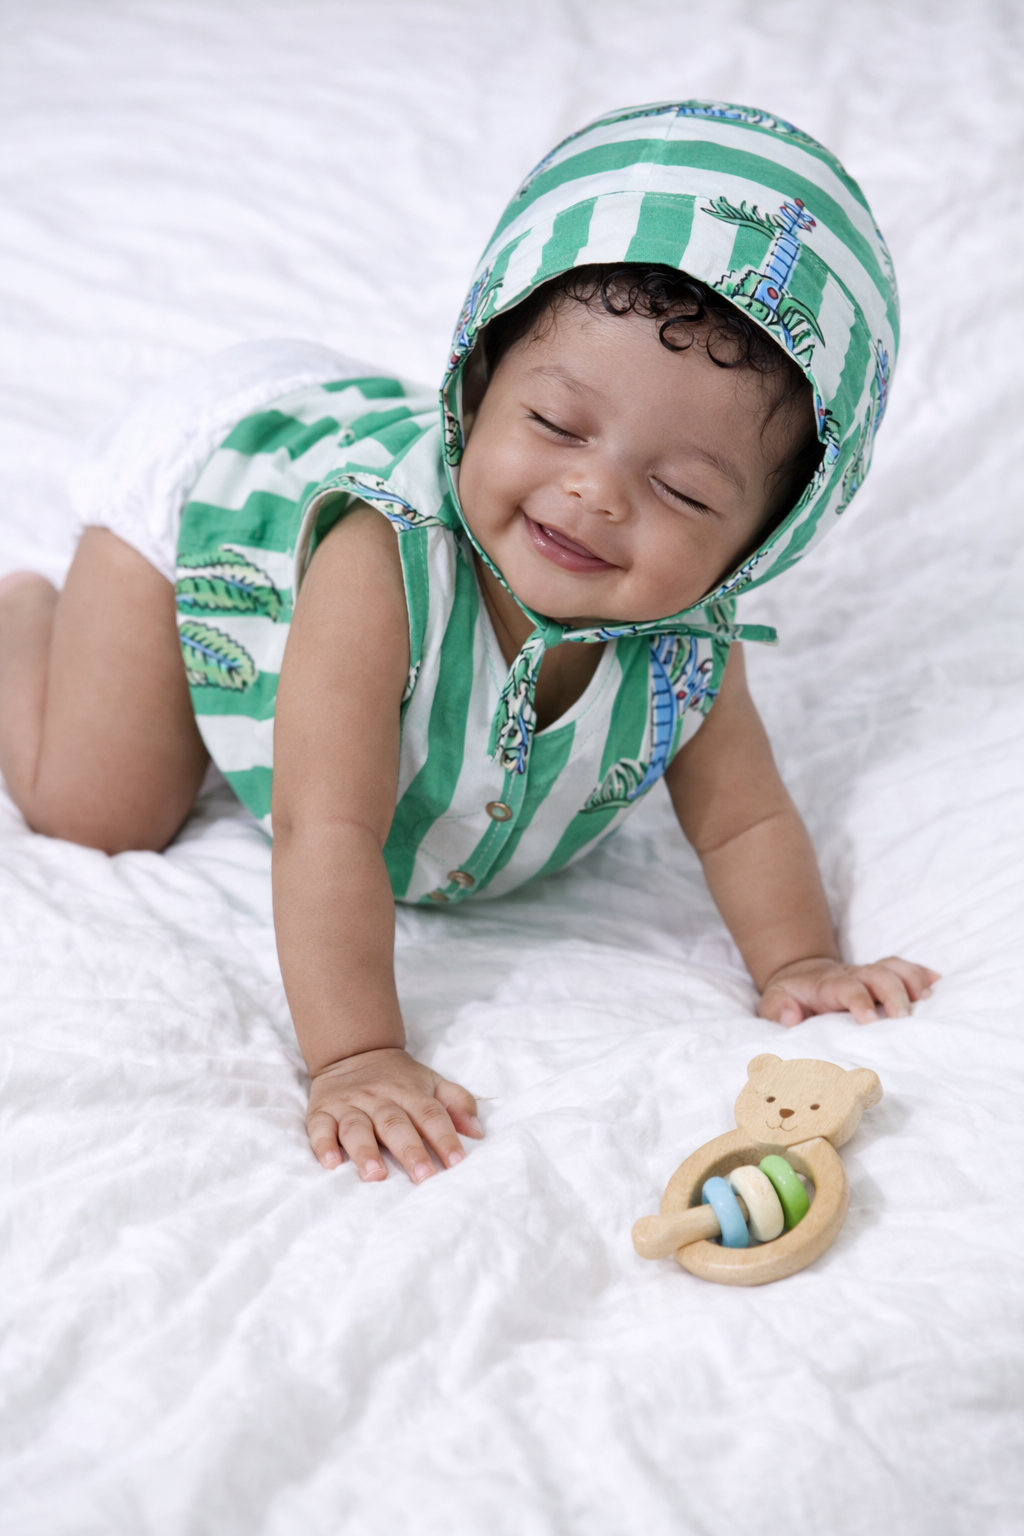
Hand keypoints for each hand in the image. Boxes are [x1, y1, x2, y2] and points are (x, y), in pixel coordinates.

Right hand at [306, 1047, 481, 1181]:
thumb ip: (457, 1102)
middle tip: (424, 1177)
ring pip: (357, 1128)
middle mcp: (379, 1099)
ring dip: (365, 1152)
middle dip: (410, 1151)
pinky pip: (320, 1128)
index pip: (430, 1114)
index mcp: (409, 1092)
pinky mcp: (322, 1112)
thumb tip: (478, 1132)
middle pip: (395, 1124)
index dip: (445, 1137)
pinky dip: (323, 1145)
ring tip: (376, 1175)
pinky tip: (331, 1162)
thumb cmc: (399, 1078)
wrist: (354, 1052)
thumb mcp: (431, 1082)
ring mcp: (349, 1105)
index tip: (456, 1162)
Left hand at [759, 955, 938, 1027]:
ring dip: (912, 980)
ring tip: (927, 998)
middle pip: (878, 974)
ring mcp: (869, 974)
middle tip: (903, 1018)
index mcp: (828, 984)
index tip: (869, 1021)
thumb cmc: (789, 997)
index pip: (847, 988)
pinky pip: (904, 969)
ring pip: (894, 968)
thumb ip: (777, 1010)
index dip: (859, 1001)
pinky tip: (937, 982)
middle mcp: (853, 975)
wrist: (801, 976)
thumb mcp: (773, 1002)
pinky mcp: (881, 977)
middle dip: (893, 993)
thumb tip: (792, 1017)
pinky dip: (921, 974)